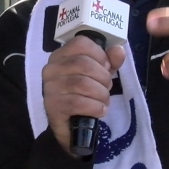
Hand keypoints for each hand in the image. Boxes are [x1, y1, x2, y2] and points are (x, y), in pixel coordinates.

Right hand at [41, 35, 125, 154]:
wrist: (70, 125)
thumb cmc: (84, 94)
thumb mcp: (99, 75)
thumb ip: (110, 62)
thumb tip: (118, 51)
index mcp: (61, 56)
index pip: (81, 43)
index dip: (100, 55)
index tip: (105, 67)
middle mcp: (51, 69)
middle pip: (84, 63)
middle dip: (103, 77)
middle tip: (106, 88)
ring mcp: (50, 88)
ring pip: (82, 83)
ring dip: (101, 94)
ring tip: (103, 101)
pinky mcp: (52, 106)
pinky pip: (78, 103)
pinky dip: (95, 107)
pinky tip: (99, 111)